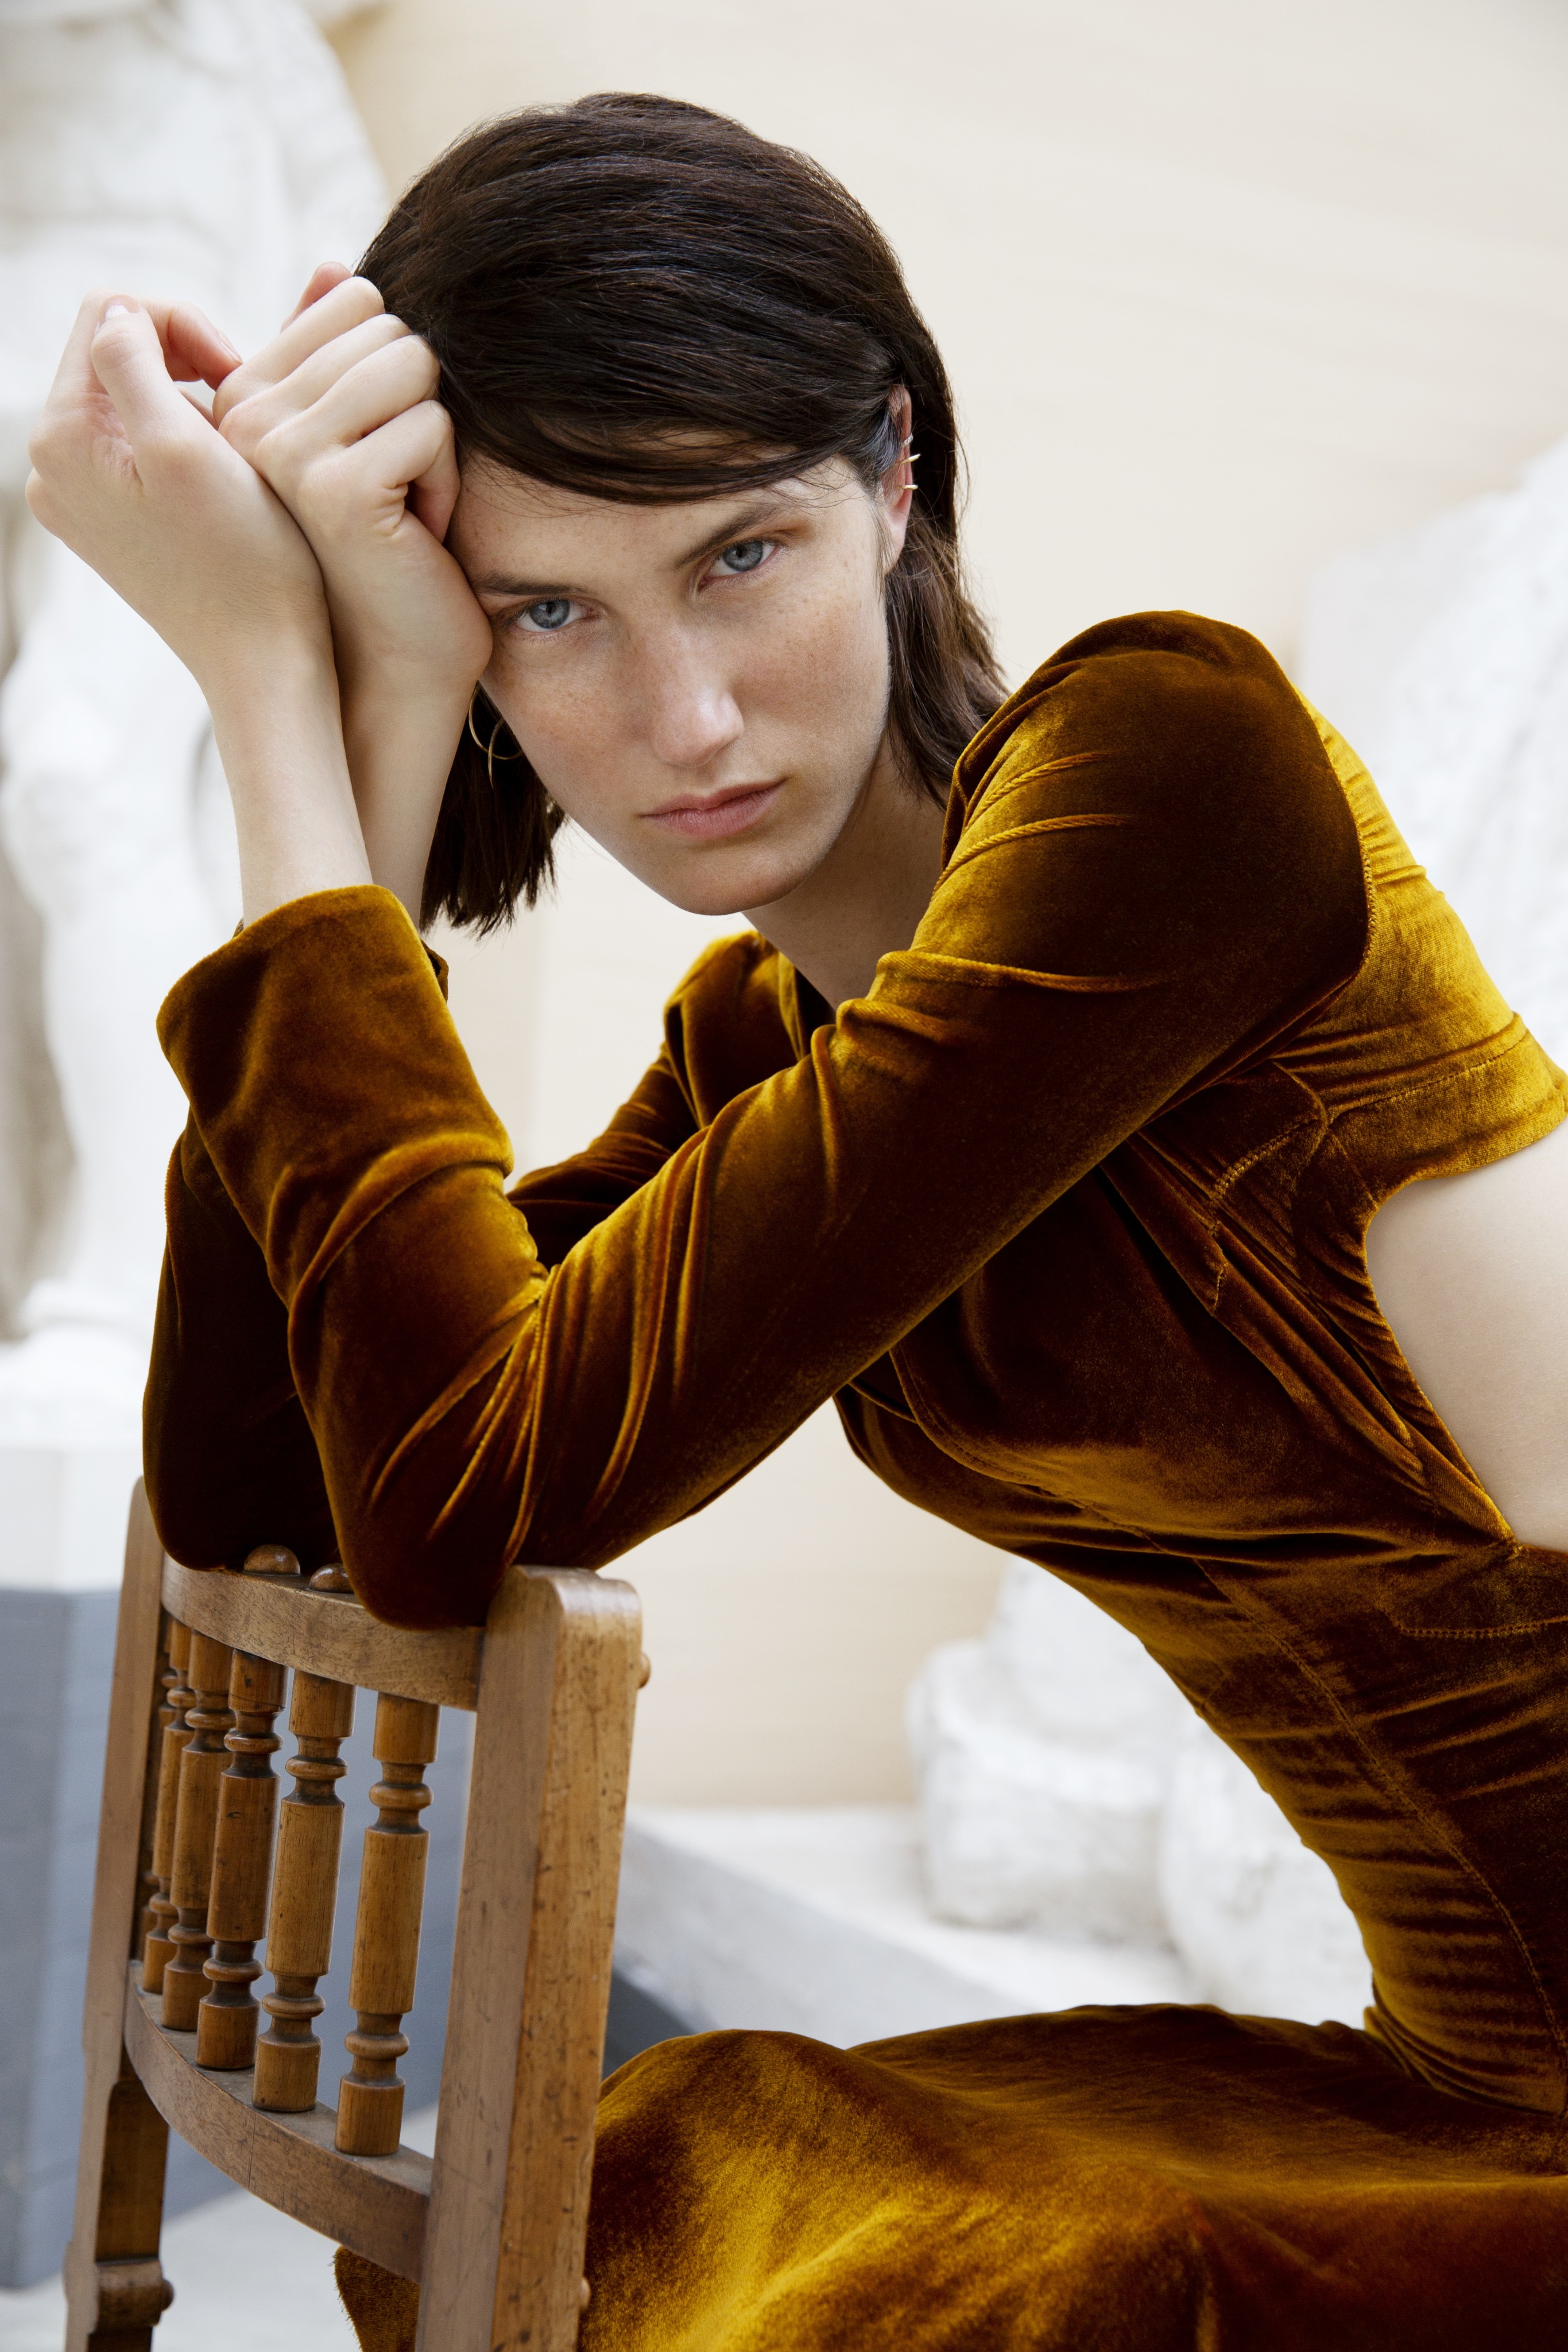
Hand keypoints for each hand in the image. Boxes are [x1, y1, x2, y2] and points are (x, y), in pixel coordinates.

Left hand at [26, 291, 333, 696]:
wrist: (265, 663)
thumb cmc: (243, 562)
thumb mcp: (187, 443)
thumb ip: (135, 360)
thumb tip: (118, 314)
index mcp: (61, 440)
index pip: (109, 314)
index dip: (183, 325)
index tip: (238, 377)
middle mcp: (53, 469)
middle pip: (115, 355)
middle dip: (186, 365)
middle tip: (245, 412)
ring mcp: (81, 499)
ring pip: (135, 399)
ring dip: (193, 406)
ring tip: (239, 452)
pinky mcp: (113, 523)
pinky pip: (143, 447)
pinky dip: (189, 444)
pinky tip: (226, 481)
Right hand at [214, 267, 493, 910]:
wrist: (399, 654)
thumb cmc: (392, 548)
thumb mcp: (363, 436)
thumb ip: (339, 352)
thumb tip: (336, 269)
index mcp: (248, 393)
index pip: (354, 298)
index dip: (395, 375)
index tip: (375, 453)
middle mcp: (249, 415)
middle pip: (389, 328)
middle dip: (418, 408)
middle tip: (395, 487)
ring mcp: (284, 450)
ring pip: (413, 367)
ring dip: (435, 442)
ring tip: (404, 507)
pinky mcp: (335, 488)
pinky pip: (432, 426)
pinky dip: (447, 479)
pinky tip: (417, 534)